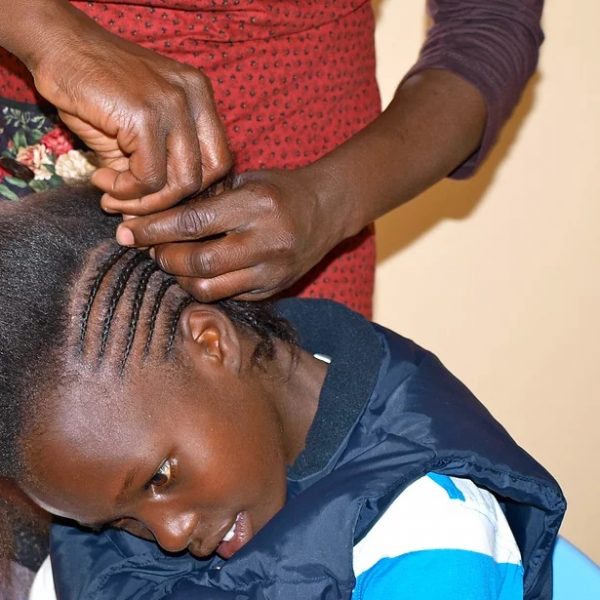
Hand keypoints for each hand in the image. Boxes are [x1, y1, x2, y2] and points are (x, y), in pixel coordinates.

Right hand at [29, 3, 231, 208]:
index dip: (190, 191)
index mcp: (200, 98)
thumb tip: (150, 221)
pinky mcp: (146, 115)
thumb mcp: (134, 133)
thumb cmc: (94, 88)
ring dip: (144, 202)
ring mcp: (173, 104)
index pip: (218, 161)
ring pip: (181, 183)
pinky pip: (149, 177)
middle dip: (169, 203)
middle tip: (132, 206)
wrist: (57, 46)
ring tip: (112, 195)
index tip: (157, 199)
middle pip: (206, 176)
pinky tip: (101, 179)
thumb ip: (152, 171)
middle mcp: (194, 97)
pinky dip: (124, 190)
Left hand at [115, 169, 343, 300]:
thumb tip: (154, 215)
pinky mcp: (272, 289)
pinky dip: (203, 287)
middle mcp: (265, 242)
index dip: (154, 229)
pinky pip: (226, 296)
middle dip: (162, 257)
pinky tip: (196, 273)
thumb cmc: (279, 190)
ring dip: (179, 277)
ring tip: (171, 261)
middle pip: (197, 262)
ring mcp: (270, 271)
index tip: (128, 230)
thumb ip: (206, 198)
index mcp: (256, 205)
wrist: (326, 211)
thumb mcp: (245, 181)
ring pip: (207, 288)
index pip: (192, 222)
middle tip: (148, 248)